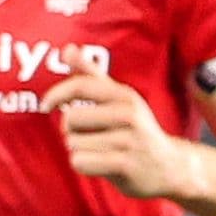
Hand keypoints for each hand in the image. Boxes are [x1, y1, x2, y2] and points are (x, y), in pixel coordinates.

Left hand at [52, 74, 202, 204]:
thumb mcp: (119, 99)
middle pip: (71, 119)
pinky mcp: (125, 164)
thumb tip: (67, 49)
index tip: (45, 106)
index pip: (81, 86)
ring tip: (103, 152)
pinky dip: (84, 166)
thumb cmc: (136, 130)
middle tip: (91, 136)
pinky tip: (102, 165)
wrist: (170, 166)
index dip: (57, 94)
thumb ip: (91, 74)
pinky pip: (81, 162)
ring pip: (73, 144)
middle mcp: (129, 114)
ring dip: (80, 151)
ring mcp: (128, 139)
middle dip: (71, 131)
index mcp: (125, 95)